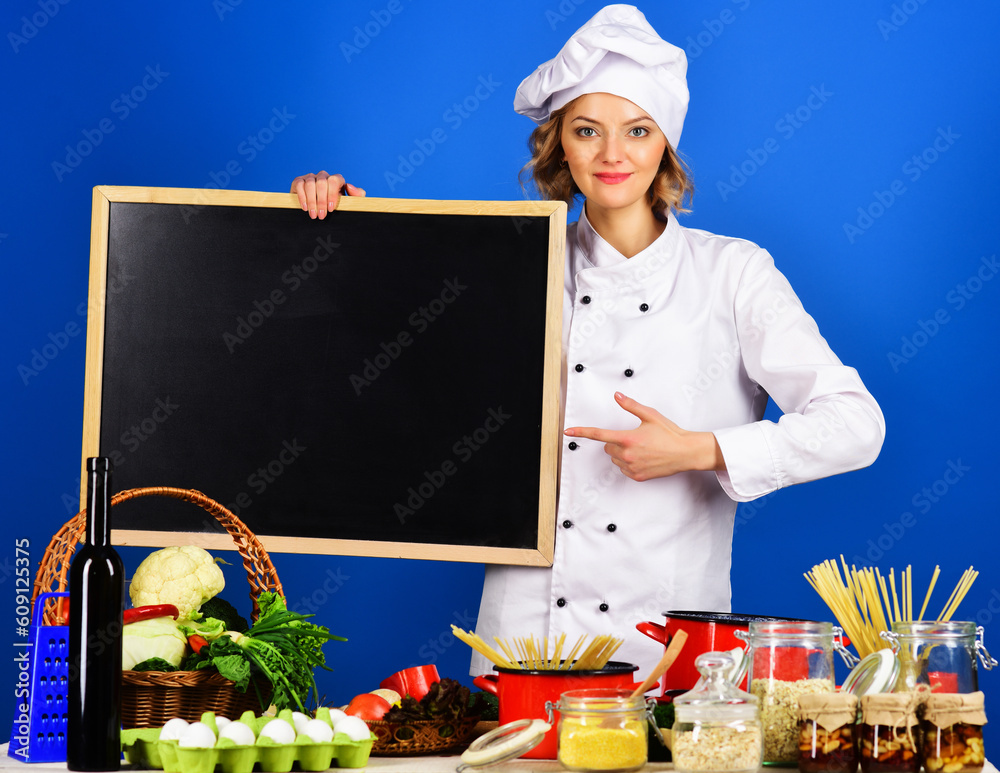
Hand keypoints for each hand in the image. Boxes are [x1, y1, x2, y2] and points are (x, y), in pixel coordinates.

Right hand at [290, 170, 365, 219]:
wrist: (319, 211)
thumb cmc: (336, 207)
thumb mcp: (349, 203)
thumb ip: (357, 195)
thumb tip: (349, 186)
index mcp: (336, 180)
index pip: (334, 180)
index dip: (332, 194)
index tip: (331, 209)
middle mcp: (323, 176)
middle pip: (321, 183)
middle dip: (321, 201)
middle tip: (321, 216)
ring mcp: (310, 177)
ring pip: (310, 184)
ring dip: (311, 201)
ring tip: (313, 214)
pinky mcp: (299, 181)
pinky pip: (299, 184)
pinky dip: (302, 197)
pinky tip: (304, 207)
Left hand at [564, 392, 725, 480]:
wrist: (686, 452)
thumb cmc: (670, 433)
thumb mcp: (650, 415)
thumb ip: (631, 405)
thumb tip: (617, 396)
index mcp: (628, 438)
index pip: (599, 434)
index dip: (582, 432)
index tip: (568, 432)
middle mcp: (627, 454)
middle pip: (607, 447)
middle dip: (615, 442)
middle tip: (634, 438)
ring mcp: (632, 467)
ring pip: (615, 458)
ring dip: (622, 453)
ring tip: (642, 448)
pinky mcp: (637, 476)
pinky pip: (623, 469)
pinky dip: (629, 463)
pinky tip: (643, 457)